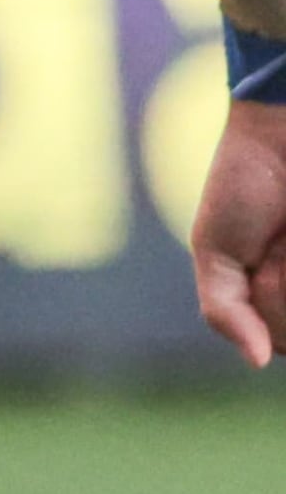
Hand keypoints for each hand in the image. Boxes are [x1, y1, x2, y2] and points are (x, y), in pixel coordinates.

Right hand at [192, 98, 285, 365]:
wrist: (282, 133)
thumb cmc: (245, 184)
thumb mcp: (215, 250)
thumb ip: (224, 310)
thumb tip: (255, 361)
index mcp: (277, 297)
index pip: (281, 341)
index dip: (272, 310)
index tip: (263, 263)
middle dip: (285, 291)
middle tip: (283, 244)